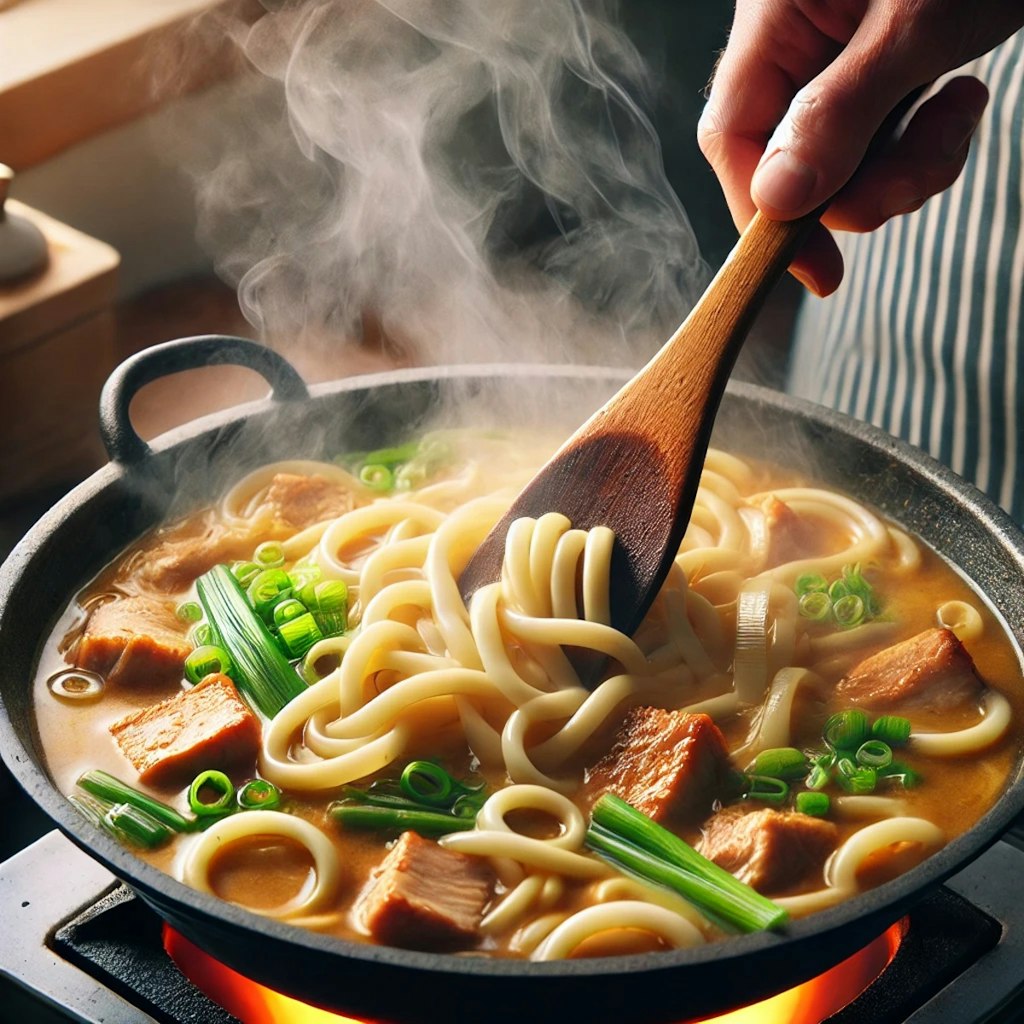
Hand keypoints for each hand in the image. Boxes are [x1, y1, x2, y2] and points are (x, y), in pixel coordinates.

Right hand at [698, 2, 1023, 294]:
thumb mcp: (913, 24)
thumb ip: (840, 110)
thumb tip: (776, 201)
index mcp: (774, 18)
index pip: (733, 137)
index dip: (764, 214)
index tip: (814, 268)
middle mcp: (793, 47)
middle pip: (791, 163)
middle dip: (862, 189)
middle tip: (921, 173)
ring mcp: (833, 66)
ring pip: (842, 165)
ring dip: (906, 167)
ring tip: (956, 114)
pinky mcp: (874, 78)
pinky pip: (880, 146)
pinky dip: (924, 144)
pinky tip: (958, 100)